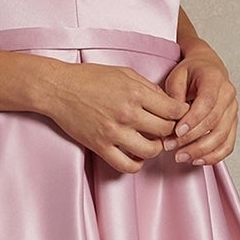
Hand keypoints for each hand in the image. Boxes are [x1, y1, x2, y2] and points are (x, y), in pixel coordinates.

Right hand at [39, 59, 191, 173]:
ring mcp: (113, 132)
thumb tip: (168, 103)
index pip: (174, 110)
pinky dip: (136, 164)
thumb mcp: (124, 73)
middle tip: (166, 130)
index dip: (181, 114)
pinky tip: (135, 155)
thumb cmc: (90, 78)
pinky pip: (127, 166)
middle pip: (165, 131)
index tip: (178, 116)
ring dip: (155, 148)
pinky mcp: (100, 146)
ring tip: (150, 142)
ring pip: (150, 151)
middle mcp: (127, 113)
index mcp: (135, 93)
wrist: (58, 88)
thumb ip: (148, 88)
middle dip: (170, 131)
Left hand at [160, 45, 237, 164]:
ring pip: (222, 136)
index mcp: (215, 78)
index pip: (207, 102)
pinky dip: (214, 156)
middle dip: (191, 138)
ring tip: (180, 157)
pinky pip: (228, 144)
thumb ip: (174, 95)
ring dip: (201, 151)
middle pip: (214, 122)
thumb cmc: (190, 73)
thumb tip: (171, 119)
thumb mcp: (176, 76)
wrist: (207, 69)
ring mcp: (233, 110)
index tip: (176, 132)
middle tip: (171, 147)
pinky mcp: (233, 124)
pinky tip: (197, 160)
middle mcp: (228, 94)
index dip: (192, 119)